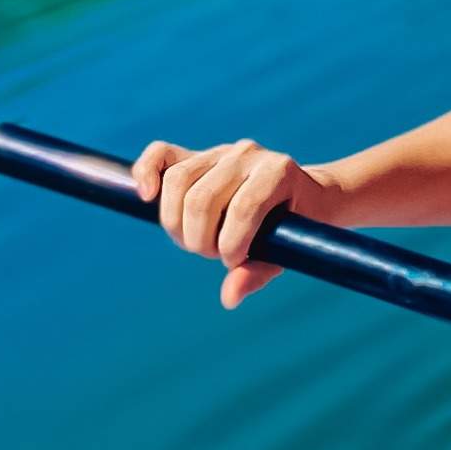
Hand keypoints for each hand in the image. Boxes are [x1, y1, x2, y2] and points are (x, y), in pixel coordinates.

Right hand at [131, 139, 323, 308]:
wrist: (304, 194)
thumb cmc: (295, 227)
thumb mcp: (286, 252)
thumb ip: (258, 273)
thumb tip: (228, 298)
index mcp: (278, 172)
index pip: (243, 208)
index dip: (231, 244)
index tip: (234, 263)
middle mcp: (248, 154)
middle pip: (202, 198)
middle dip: (200, 238)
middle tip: (212, 253)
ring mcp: (221, 151)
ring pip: (178, 181)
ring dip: (176, 223)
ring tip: (193, 241)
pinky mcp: (197, 154)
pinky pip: (161, 154)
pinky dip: (146, 173)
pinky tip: (146, 197)